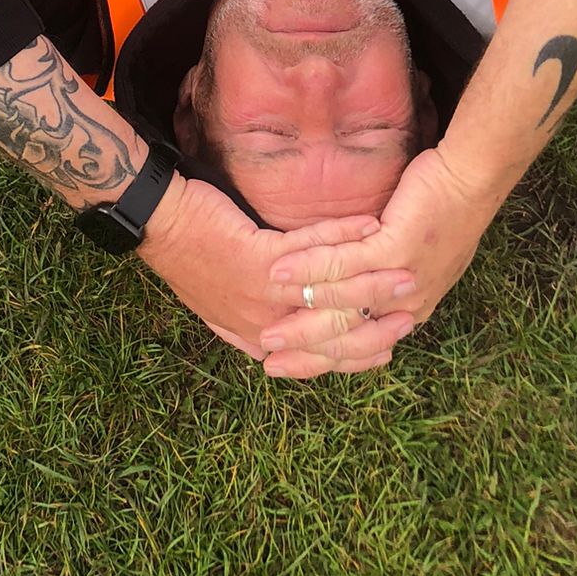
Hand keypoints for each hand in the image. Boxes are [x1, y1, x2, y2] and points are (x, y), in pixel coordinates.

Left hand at [139, 174, 417, 370]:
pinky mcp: (260, 262)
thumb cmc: (192, 254)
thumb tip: (277, 335)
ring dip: (373, 270)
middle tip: (415, 299)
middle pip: (337, 328)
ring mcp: (263, 297)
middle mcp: (265, 326)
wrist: (162, 223)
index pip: (323, 355)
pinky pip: (315, 249)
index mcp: (260, 338)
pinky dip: (344, 233)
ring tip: (404, 255)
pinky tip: (369, 220)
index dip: (362, 349)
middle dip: (380, 314)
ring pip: (333, 287)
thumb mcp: (222, 302)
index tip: (395, 338)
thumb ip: (251, 323)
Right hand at [259, 147, 497, 378]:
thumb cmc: (441, 212)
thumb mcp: (414, 258)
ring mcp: (399, 281)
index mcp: (408, 313)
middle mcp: (405, 307)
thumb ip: (386, 280)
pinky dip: (307, 268)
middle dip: (302, 350)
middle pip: (344, 337)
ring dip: (297, 315)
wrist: (468, 182)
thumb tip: (358, 289)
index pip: (357, 348)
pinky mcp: (393, 250)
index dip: (321, 359)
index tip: (287, 366)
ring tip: (264, 321)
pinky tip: (279, 269)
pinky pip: (341, 264)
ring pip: (339, 305)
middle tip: (266, 357)